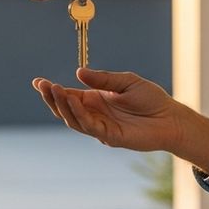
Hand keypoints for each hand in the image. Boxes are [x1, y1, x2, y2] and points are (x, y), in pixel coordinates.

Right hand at [32, 68, 208, 171]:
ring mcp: (101, 126)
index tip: (38, 82)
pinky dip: (79, 114)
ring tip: (54, 90)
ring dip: (62, 105)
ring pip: (74, 119)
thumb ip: (103, 79)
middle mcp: (95, 114)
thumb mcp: (126, 81)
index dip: (53, 90)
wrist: (171, 118)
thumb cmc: (151, 99)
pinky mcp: (110, 136)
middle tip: (43, 85)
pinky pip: (89, 126)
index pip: (69, 95)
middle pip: (66, 109)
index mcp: (96, 100)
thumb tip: (78, 72)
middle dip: (52, 98)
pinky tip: (73, 100)